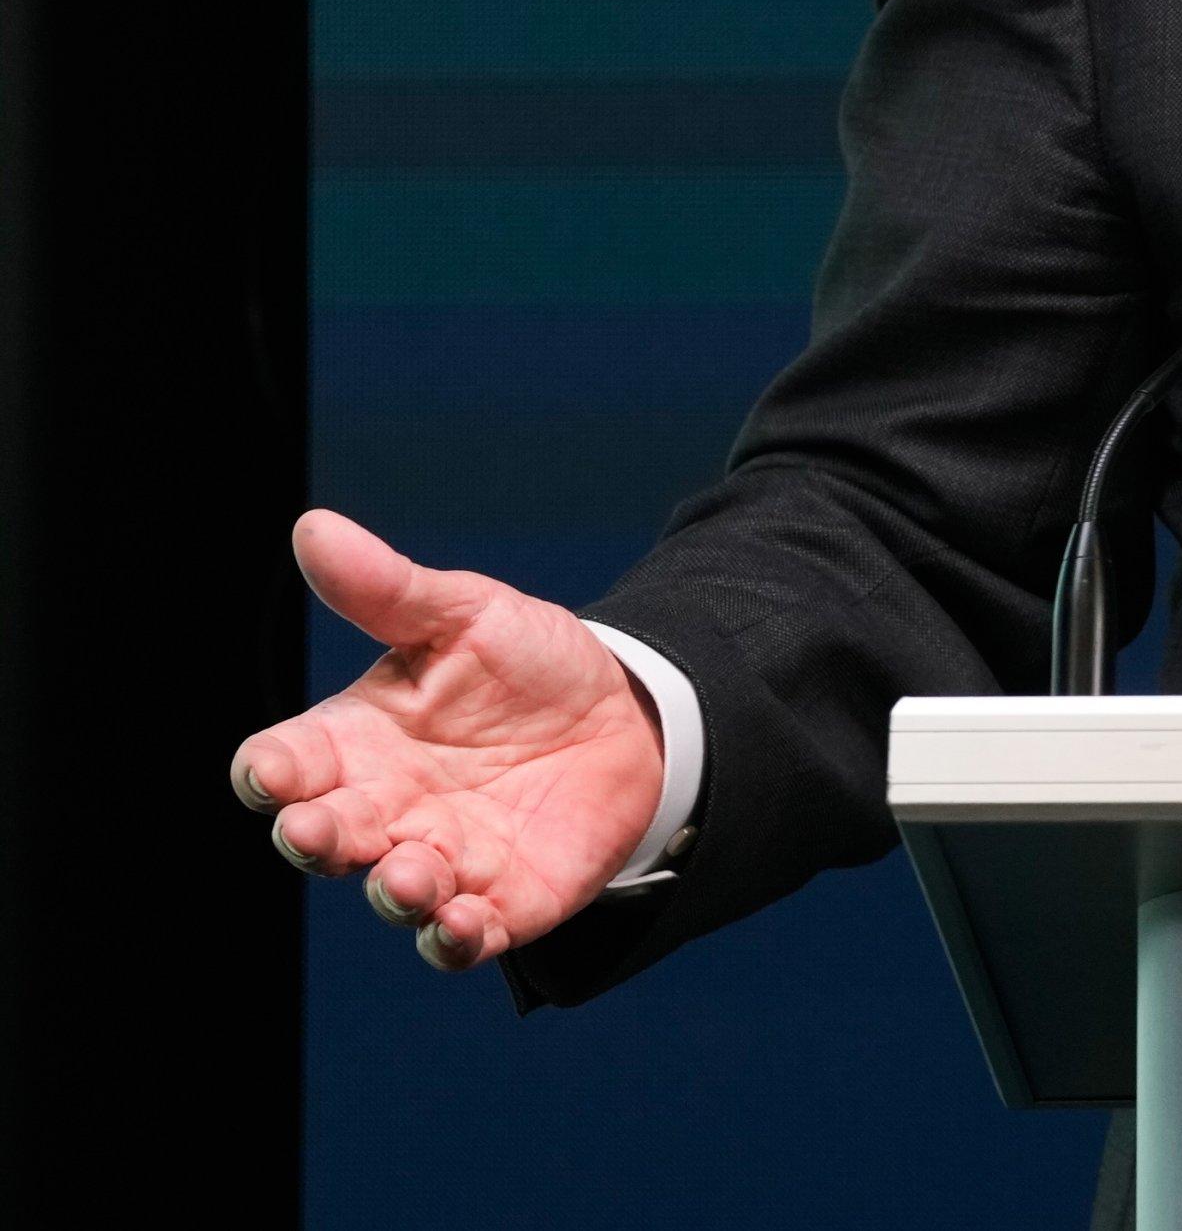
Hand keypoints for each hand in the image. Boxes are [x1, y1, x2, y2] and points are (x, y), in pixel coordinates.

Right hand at [227, 510, 667, 969]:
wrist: (626, 713)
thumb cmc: (523, 664)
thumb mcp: (464, 614)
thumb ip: (388, 589)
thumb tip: (313, 528)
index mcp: (354, 742)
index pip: (283, 765)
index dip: (271, 771)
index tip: (275, 767)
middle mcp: (382, 809)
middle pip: (322, 836)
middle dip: (315, 838)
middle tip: (318, 829)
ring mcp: (438, 859)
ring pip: (392, 892)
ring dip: (394, 890)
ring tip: (410, 875)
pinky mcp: (499, 901)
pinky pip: (461, 936)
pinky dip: (453, 938)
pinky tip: (457, 927)